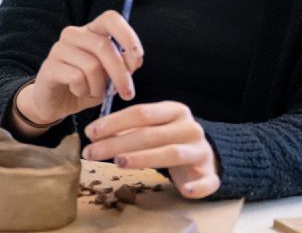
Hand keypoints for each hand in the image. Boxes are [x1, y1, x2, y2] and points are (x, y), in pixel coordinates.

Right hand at [19, 10, 143, 125]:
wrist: (56, 103)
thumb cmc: (86, 86)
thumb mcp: (110, 78)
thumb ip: (123, 66)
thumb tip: (135, 59)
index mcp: (91, 32)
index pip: (110, 18)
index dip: (127, 33)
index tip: (138, 54)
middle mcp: (73, 34)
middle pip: (103, 46)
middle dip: (120, 73)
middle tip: (128, 94)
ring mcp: (59, 49)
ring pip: (92, 65)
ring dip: (99, 87)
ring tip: (95, 93)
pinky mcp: (49, 66)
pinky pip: (76, 78)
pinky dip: (84, 91)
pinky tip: (79, 92)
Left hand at [83, 101, 219, 198]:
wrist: (205, 154)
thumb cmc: (169, 138)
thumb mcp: (152, 127)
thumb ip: (128, 129)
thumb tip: (94, 134)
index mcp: (174, 110)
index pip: (141, 113)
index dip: (113, 122)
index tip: (90, 133)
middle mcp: (189, 128)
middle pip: (150, 134)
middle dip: (117, 143)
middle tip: (92, 153)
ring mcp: (201, 150)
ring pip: (172, 153)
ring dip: (143, 158)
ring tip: (118, 163)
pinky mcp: (211, 174)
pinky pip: (207, 182)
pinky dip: (197, 187)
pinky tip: (185, 191)